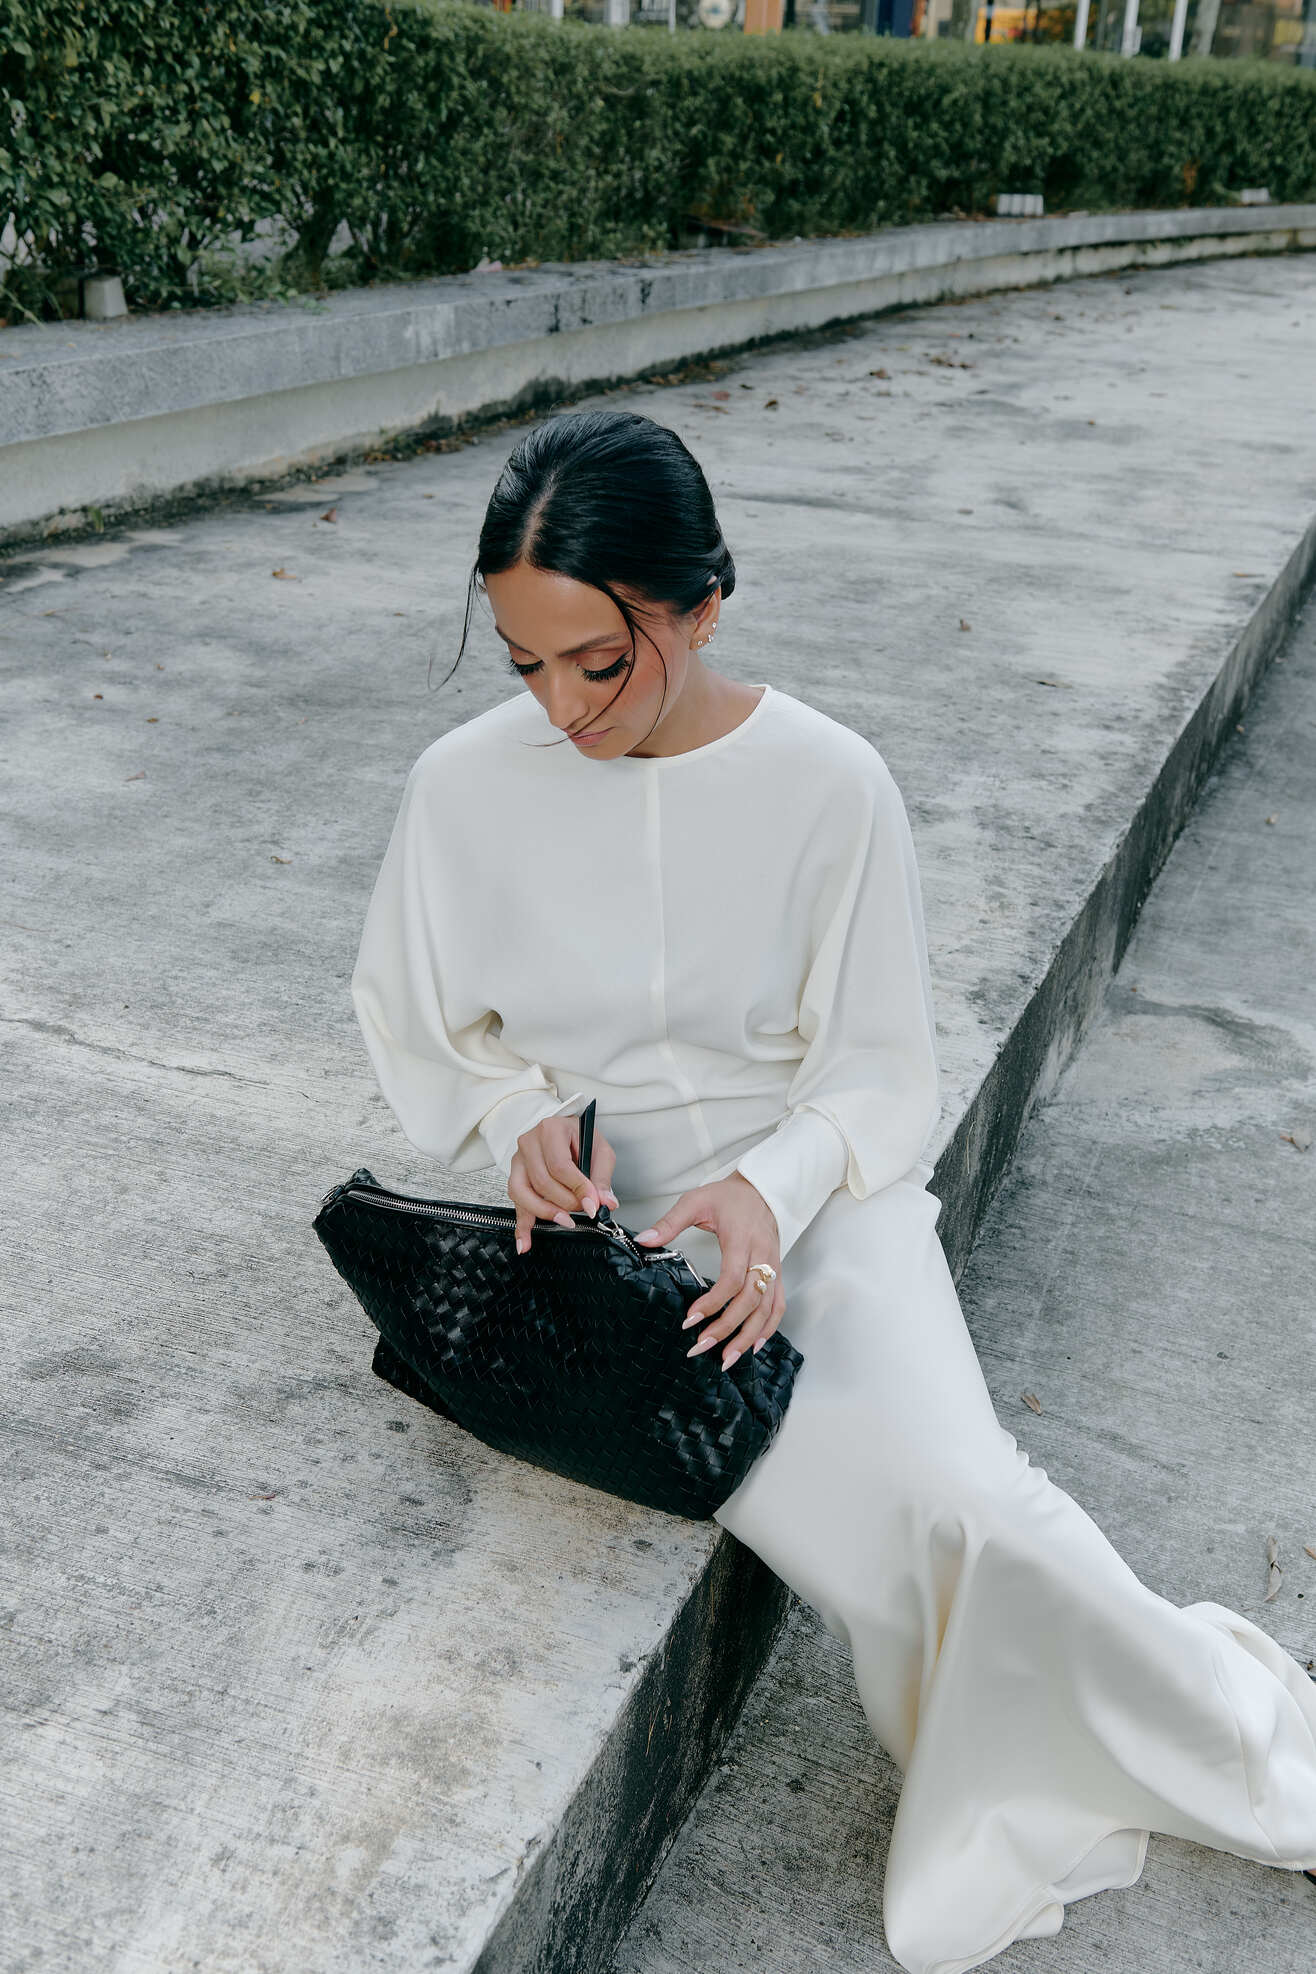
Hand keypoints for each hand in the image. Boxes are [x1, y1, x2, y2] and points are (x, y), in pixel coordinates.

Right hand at [509, 1113, 618, 1255]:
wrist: (560, 1129)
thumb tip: (606, 1202)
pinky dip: (521, 1225)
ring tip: (564, 1221)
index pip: (560, 1166)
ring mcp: (519, 1160)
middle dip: (565, 1202)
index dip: (577, 1189)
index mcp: (551, 1130)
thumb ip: (602, 1177)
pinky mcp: (515, 1176)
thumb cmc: (578, 1136)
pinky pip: (515, 1203)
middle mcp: (530, 1144)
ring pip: (523, 1193)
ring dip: (545, 1212)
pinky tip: (524, 1242)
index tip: (592, 1205)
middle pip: (542, 1182)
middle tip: (583, 1209)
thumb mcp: (598, 1149)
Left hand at [634, 1175, 784, 1370]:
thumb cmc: (729, 1196)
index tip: (690, 1320)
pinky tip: (754, 1345)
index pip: (732, 1279)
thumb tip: (645, 1240)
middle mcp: (762, 1256)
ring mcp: (773, 1267)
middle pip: (750, 1300)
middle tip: (701, 1346)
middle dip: (727, 1328)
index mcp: (742, 1240)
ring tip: (727, 1359)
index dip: (713, 1303)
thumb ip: (670, 1222)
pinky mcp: (777, 1273)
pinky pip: (777, 1305)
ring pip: (766, 1309)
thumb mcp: (695, 1200)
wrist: (761, 1189)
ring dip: (748, 1337)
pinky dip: (768, 1328)